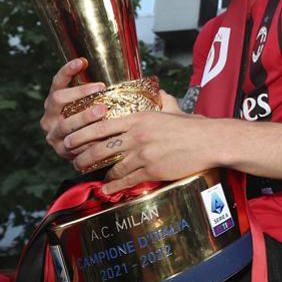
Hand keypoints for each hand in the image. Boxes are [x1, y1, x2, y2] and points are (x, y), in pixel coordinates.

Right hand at [39, 58, 105, 159]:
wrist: (88, 152)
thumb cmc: (95, 121)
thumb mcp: (92, 104)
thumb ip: (99, 92)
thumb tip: (132, 75)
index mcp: (54, 101)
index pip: (57, 82)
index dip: (67, 71)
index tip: (82, 61)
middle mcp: (49, 116)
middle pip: (58, 99)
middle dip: (79, 92)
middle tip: (100, 87)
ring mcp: (53, 134)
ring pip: (66, 123)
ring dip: (84, 115)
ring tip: (103, 110)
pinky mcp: (62, 150)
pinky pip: (73, 143)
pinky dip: (87, 137)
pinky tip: (100, 134)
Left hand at [67, 94, 221, 192]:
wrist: (209, 142)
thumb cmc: (192, 126)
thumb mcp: (173, 109)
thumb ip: (162, 102)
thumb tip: (159, 94)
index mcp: (139, 118)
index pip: (102, 125)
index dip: (83, 133)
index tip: (72, 137)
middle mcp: (137, 136)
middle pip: (101, 148)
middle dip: (82, 155)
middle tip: (73, 159)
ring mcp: (144, 155)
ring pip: (111, 166)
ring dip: (97, 171)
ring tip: (87, 173)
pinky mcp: (152, 171)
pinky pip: (127, 179)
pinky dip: (113, 185)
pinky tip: (106, 187)